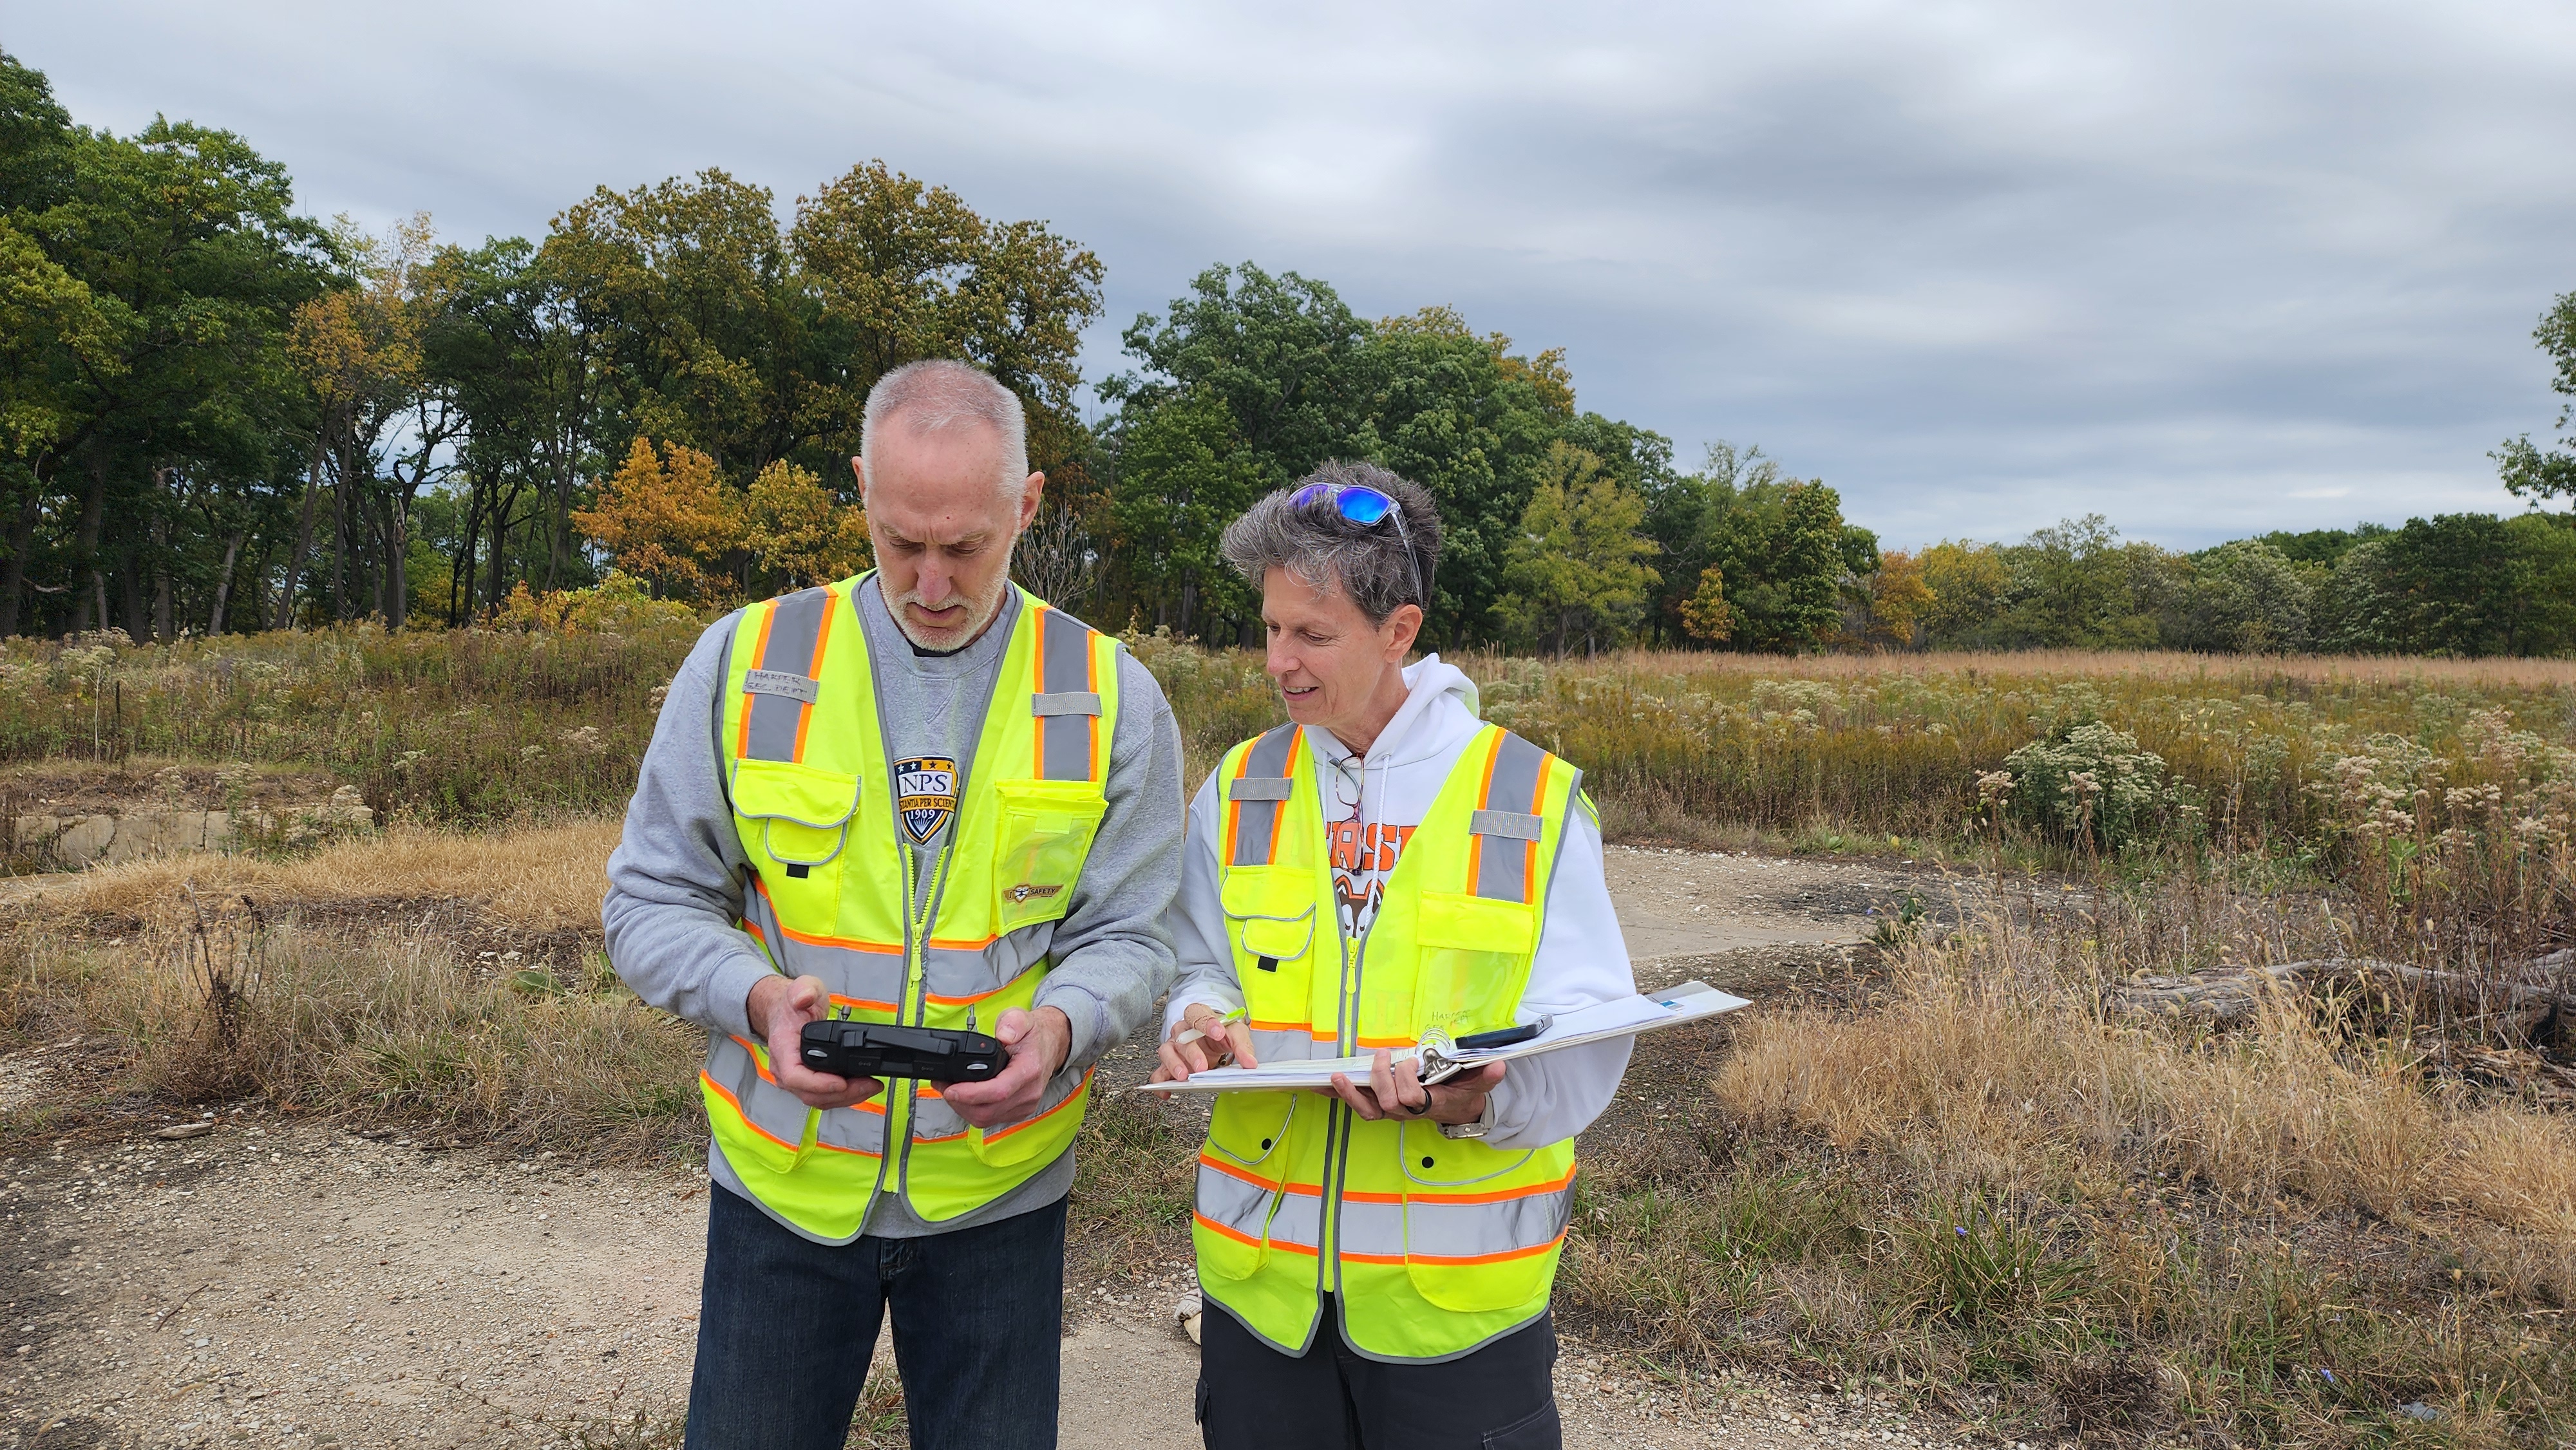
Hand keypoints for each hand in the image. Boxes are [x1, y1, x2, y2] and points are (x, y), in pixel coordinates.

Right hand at [748, 974, 883, 1110]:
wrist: (784, 1012)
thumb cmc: (792, 1005)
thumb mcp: (801, 988)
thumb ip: (804, 991)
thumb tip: (804, 998)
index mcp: (782, 1048)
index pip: (794, 1075)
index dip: (818, 1084)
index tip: (841, 1082)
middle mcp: (784, 1068)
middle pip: (810, 1093)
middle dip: (842, 1094)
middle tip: (868, 1085)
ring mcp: (794, 1078)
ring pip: (818, 1099)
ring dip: (845, 1098)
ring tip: (870, 1087)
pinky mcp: (805, 1081)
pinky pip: (822, 1096)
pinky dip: (842, 1096)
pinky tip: (859, 1089)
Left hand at [940, 1007, 1071, 1128]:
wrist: (1051, 1044)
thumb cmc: (1033, 1034)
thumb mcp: (1022, 1017)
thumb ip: (1012, 1023)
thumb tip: (1002, 1035)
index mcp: (1029, 1070)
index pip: (998, 1091)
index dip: (971, 1094)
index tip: (951, 1089)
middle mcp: (1029, 1093)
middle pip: (987, 1111)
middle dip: (959, 1103)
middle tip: (943, 1087)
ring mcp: (1025, 1105)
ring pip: (986, 1119)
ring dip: (964, 1109)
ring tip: (951, 1092)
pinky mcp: (1019, 1111)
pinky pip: (991, 1119)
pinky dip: (974, 1111)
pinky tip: (966, 1098)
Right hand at [1151, 1006, 1258, 1083]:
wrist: (1215, 1037)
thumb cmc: (1222, 1031)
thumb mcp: (1236, 1033)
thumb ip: (1243, 1046)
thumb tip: (1250, 1063)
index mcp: (1199, 1016)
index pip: (1198, 1013)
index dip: (1206, 1023)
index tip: (1218, 1032)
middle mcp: (1183, 1030)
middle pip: (1181, 1037)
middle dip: (1191, 1052)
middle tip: (1201, 1066)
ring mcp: (1175, 1047)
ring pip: (1167, 1051)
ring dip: (1174, 1064)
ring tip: (1183, 1077)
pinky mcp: (1171, 1063)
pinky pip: (1160, 1072)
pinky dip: (1161, 1082)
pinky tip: (1167, 1091)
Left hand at [1326, 1050, 1503, 1126]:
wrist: (1455, 1111)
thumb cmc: (1461, 1094)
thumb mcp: (1477, 1086)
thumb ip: (1486, 1077)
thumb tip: (1499, 1066)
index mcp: (1428, 1105)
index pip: (1412, 1099)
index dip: (1408, 1082)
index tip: (1413, 1061)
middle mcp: (1406, 1112)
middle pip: (1387, 1102)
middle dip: (1382, 1078)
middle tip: (1384, 1055)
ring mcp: (1391, 1111)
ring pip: (1368, 1110)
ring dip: (1351, 1093)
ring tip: (1337, 1075)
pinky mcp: (1380, 1105)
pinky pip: (1358, 1104)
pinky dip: (1341, 1094)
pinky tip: (1324, 1083)